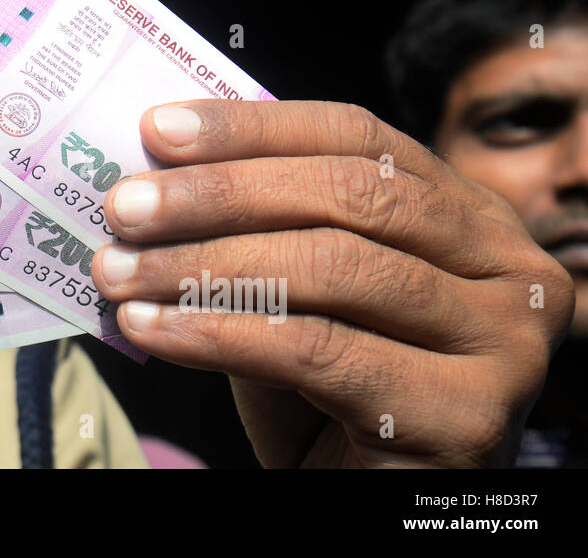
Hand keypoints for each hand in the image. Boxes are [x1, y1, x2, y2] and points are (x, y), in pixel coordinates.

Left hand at [95, 100, 574, 466]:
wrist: (369, 499)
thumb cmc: (330, 392)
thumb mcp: (295, 291)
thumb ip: (257, 229)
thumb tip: (154, 177)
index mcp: (468, 213)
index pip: (356, 136)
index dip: (252, 128)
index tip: (158, 129)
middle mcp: (508, 265)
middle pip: (349, 194)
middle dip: (218, 194)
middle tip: (124, 206)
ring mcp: (502, 341)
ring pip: (332, 267)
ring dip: (203, 264)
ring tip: (118, 270)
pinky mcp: (466, 414)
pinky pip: (317, 351)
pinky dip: (218, 332)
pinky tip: (151, 327)